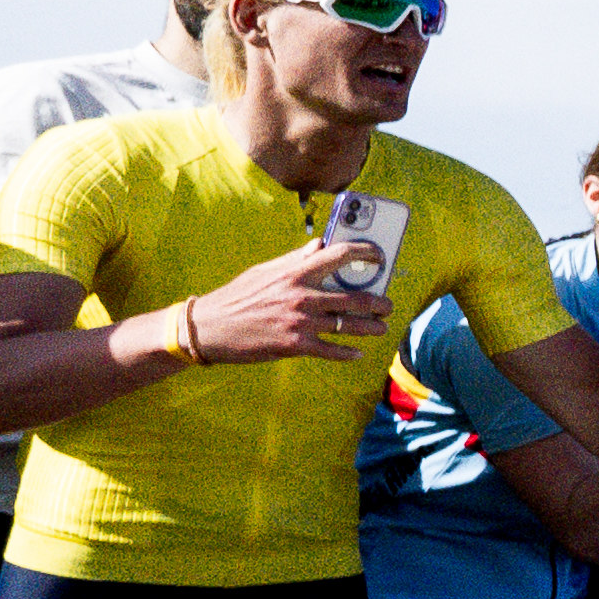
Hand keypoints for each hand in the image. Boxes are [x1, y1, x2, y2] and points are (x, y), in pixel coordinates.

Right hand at [189, 227, 391, 366]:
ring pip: (349, 325)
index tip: (379, 255)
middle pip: (355, 297)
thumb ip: (295, 259)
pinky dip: (348, 353)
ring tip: (380, 327)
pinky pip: (331, 350)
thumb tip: (319, 245)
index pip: (338, 254)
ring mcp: (301, 322)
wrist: (210, 328)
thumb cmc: (238, 296)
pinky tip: (357, 353)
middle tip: (388, 305)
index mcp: (295, 273)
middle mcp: (302, 296)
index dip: (365, 252)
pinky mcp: (296, 346)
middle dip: (379, 302)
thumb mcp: (264, 271)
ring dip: (370, 327)